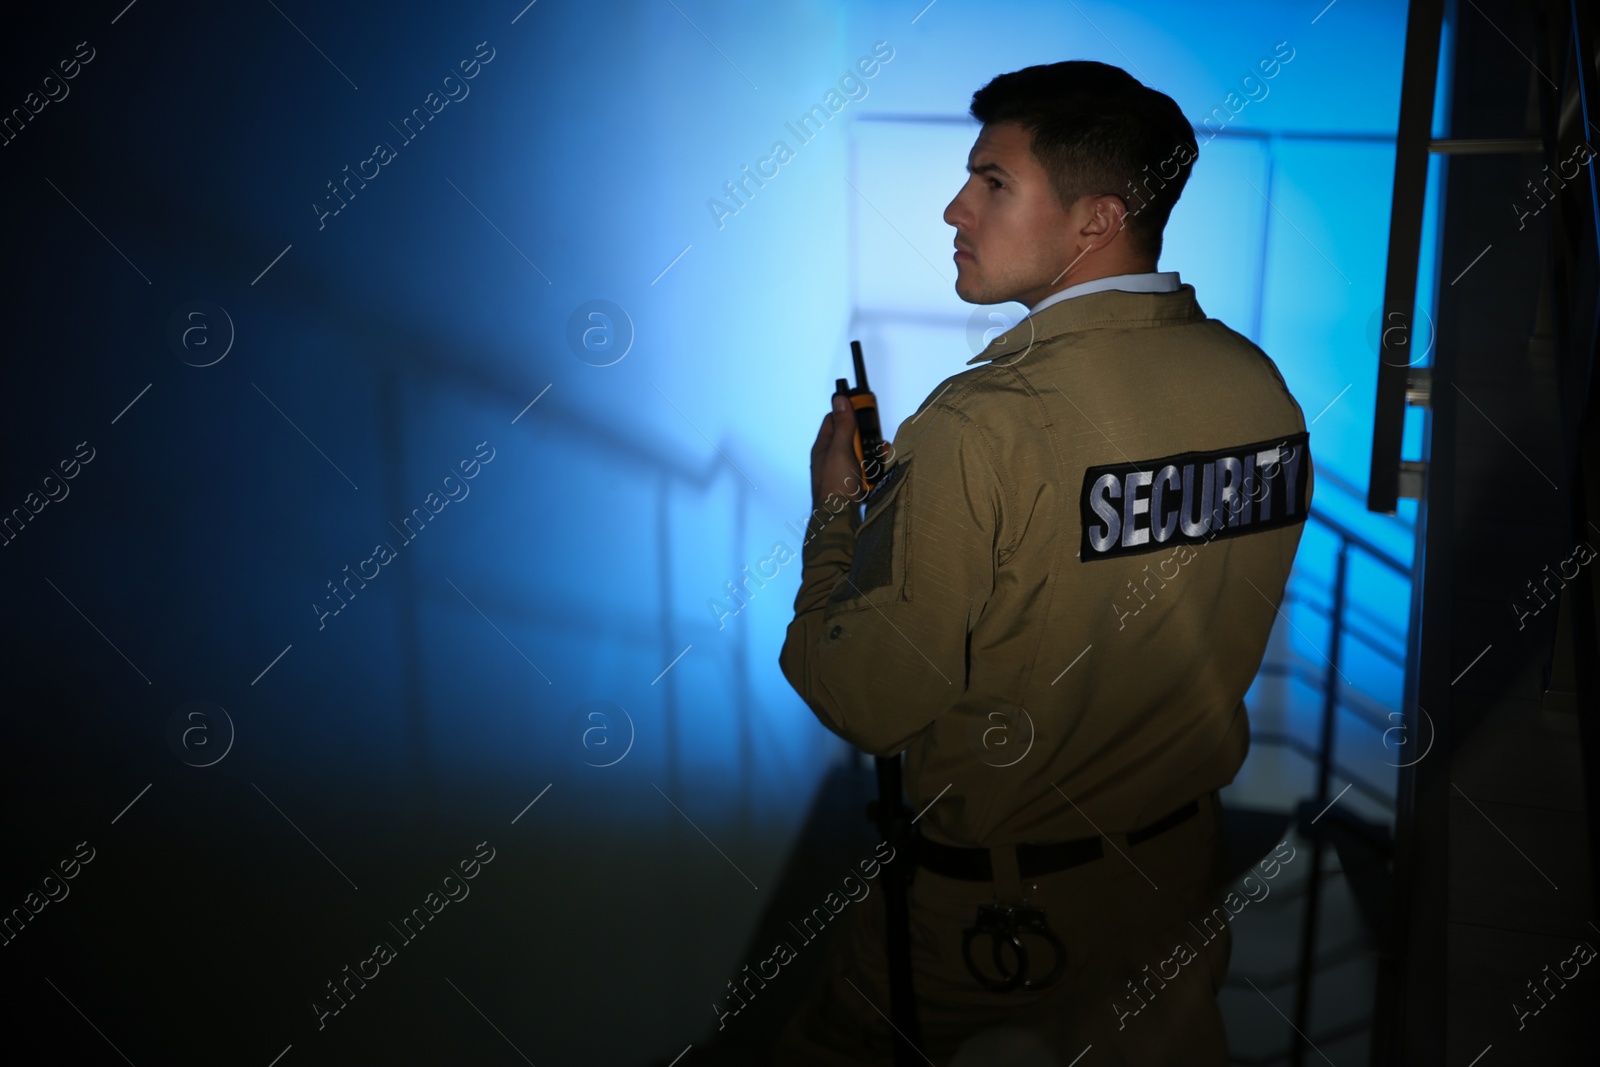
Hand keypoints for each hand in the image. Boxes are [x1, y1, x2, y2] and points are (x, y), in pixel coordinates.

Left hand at [810, 394, 866, 508]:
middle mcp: (832, 457)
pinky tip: (877, 475)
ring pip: (862, 455)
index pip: (835, 419)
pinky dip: (874, 471)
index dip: (849, 412)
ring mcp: (842, 471)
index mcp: (824, 446)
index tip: (864, 408)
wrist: (839, 518)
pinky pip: (867, 471)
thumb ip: (844, 426)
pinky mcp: (853, 483)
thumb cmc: (835, 485)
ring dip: (873, 456)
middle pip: (853, 437)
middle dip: (867, 439)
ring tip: (878, 461)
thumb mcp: (841, 450)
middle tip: (876, 443)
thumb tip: (840, 400)